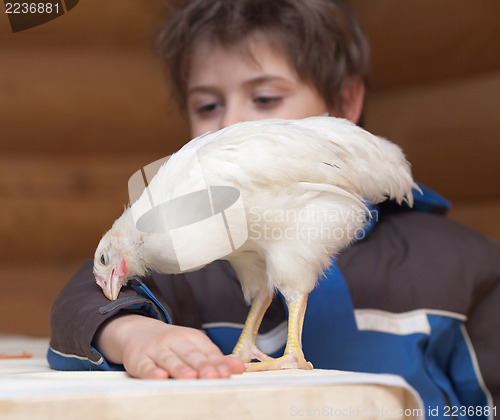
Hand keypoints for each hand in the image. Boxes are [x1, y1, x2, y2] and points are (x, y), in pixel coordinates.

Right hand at [94, 313, 244, 378]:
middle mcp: (174, 341)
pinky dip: (152, 371)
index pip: (207, 350)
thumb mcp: (193, 346)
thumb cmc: (171, 344)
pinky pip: (145, 366)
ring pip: (169, 359)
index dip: (217, 362)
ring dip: (180, 368)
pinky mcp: (138, 359)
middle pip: (190, 354)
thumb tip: (240, 367)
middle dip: (202, 365)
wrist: (137, 331)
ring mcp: (156, 349)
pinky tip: (160, 376)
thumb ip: (215, 359)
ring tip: (191, 376)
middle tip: (213, 376)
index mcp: (191, 337)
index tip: (226, 373)